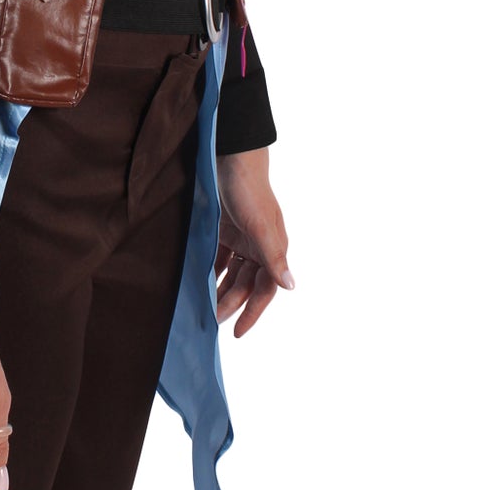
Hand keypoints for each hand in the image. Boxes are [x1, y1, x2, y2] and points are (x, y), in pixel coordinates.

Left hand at [214, 147, 293, 336]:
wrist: (230, 156)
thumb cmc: (248, 189)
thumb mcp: (259, 226)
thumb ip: (273, 257)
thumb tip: (291, 286)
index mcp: (273, 248)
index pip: (265, 289)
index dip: (253, 312)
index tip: (237, 333)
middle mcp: (259, 246)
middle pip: (245, 284)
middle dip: (230, 303)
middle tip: (210, 321)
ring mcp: (242, 238)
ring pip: (232, 274)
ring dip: (220, 290)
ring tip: (203, 308)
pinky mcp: (225, 230)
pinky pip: (219, 258)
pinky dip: (210, 272)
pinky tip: (198, 283)